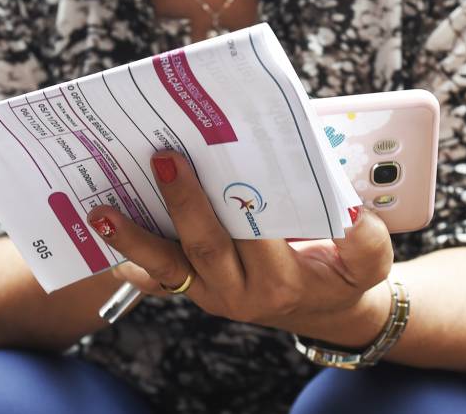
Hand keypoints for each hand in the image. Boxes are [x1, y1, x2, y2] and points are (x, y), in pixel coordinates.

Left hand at [88, 151, 394, 346]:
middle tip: (165, 156)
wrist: (316, 308)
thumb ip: (365, 238)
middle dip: (183, 204)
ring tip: (100, 211)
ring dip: (132, 237)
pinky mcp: (189, 287)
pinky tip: (98, 228)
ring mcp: (207, 293)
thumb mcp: (368, 262)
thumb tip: (348, 205)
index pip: (259, 238)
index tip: (230, 162)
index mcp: (281, 282)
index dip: (245, 204)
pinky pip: (153, 276)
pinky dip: (126, 254)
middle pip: (203, 249)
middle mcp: (236, 292)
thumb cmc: (338, 276)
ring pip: (166, 267)